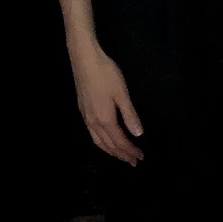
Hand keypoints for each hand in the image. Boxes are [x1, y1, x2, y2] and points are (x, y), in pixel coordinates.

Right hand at [73, 46, 144, 164]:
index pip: (120, 141)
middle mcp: (93, 122)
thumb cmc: (106, 74)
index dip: (130, 151)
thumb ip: (130, 115)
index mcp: (105, 119)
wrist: (84, 60)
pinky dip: (101, 143)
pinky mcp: (82, 110)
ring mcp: (86, 117)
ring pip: (98, 142)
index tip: (140, 156)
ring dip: (110, 151)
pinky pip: (92, 135)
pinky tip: (105, 140)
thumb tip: (138, 135)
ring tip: (120, 156)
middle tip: (133, 161)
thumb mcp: (121, 93)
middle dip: (121, 155)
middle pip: (108, 145)